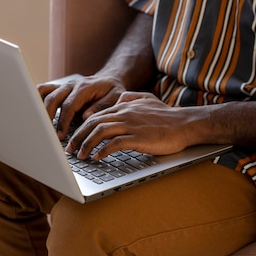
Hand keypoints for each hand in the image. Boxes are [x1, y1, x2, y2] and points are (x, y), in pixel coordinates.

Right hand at [37, 74, 126, 138]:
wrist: (109, 80)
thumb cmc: (112, 91)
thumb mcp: (115, 98)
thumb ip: (101, 107)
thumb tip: (86, 116)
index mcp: (84, 87)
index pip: (69, 105)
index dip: (63, 121)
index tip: (60, 136)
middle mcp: (71, 85)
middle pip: (53, 98)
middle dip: (47, 117)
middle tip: (46, 134)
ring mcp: (63, 85)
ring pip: (44, 92)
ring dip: (38, 107)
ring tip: (37, 124)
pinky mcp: (59, 88)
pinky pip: (43, 90)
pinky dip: (36, 99)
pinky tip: (35, 114)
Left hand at [65, 91, 203, 158]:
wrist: (186, 124)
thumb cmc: (167, 116)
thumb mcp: (147, 99)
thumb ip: (131, 98)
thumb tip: (119, 99)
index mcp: (124, 106)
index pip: (95, 115)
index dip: (81, 128)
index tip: (73, 138)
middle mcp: (124, 113)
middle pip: (93, 123)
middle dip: (78, 137)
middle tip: (69, 150)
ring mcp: (131, 125)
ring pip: (100, 132)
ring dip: (87, 145)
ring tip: (81, 156)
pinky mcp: (138, 137)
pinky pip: (114, 144)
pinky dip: (102, 151)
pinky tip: (97, 157)